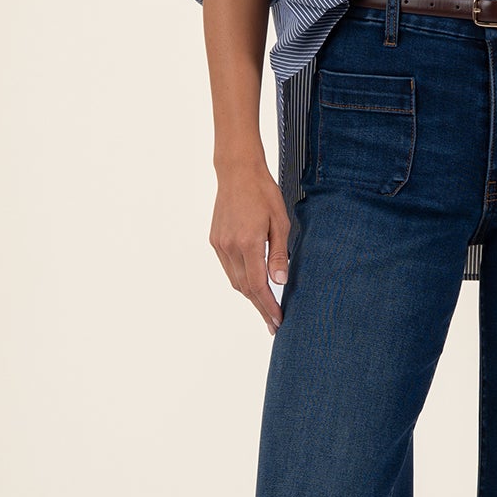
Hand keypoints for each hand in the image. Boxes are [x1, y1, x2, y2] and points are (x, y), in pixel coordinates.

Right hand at [210, 160, 290, 334]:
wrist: (237, 173)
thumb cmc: (263, 193)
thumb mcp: (281, 222)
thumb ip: (279, 254)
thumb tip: (281, 281)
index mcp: (249, 242)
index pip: (259, 285)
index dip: (268, 306)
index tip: (278, 320)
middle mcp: (230, 246)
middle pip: (245, 288)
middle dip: (260, 307)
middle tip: (273, 323)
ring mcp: (220, 244)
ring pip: (235, 280)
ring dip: (250, 296)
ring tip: (265, 308)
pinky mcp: (215, 241)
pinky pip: (228, 268)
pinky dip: (241, 280)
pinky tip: (252, 285)